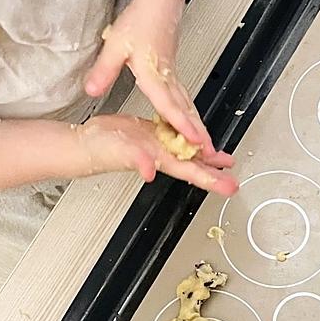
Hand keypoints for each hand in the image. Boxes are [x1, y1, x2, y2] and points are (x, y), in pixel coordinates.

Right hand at [75, 113, 236, 194]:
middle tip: (234, 175)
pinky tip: (194, 136)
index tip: (231, 186)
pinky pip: (175, 136)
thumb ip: (137, 161)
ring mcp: (158, 145)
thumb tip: (149, 171)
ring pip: (188, 151)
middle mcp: (164, 154)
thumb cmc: (100, 152)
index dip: (213, 180)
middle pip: (196, 165)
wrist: (85, 143)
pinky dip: (188, 137)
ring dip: (206, 156)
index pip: (194, 172)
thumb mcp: (121, 153)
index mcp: (162, 160)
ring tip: (223, 159)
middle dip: (216, 172)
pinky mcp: (150, 133)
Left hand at [85, 0, 215, 157]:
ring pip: (188, 105)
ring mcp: (173, 76)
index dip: (179, 124)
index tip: (191, 140)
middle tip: (210, 152)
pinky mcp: (174, 73)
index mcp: (154, 72)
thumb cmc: (141, 19)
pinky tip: (190, 123)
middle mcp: (167, 77)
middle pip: (185, 110)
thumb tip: (92, 90)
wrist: (159, 0)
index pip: (168, 103)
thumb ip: (105, 70)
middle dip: (198, 133)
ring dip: (197, 126)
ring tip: (206, 145)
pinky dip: (190, 115)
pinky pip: (185, 99)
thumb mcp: (116, 45)